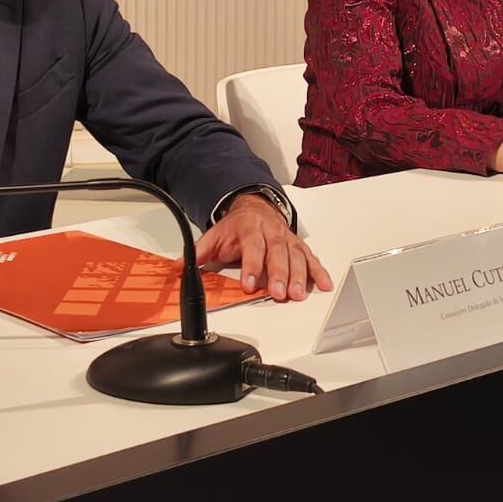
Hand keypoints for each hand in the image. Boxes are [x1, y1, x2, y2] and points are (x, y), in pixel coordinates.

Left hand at [192, 194, 333, 302]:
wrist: (255, 207)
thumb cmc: (236, 226)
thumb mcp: (215, 235)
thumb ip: (199, 252)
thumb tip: (179, 266)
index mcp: (249, 228)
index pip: (252, 247)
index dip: (251, 266)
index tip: (249, 284)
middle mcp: (271, 232)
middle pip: (277, 253)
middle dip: (279, 274)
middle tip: (279, 293)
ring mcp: (287, 238)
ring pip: (296, 256)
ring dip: (299, 276)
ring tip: (298, 294)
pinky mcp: (298, 245)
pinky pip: (311, 258)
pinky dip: (318, 271)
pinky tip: (323, 284)